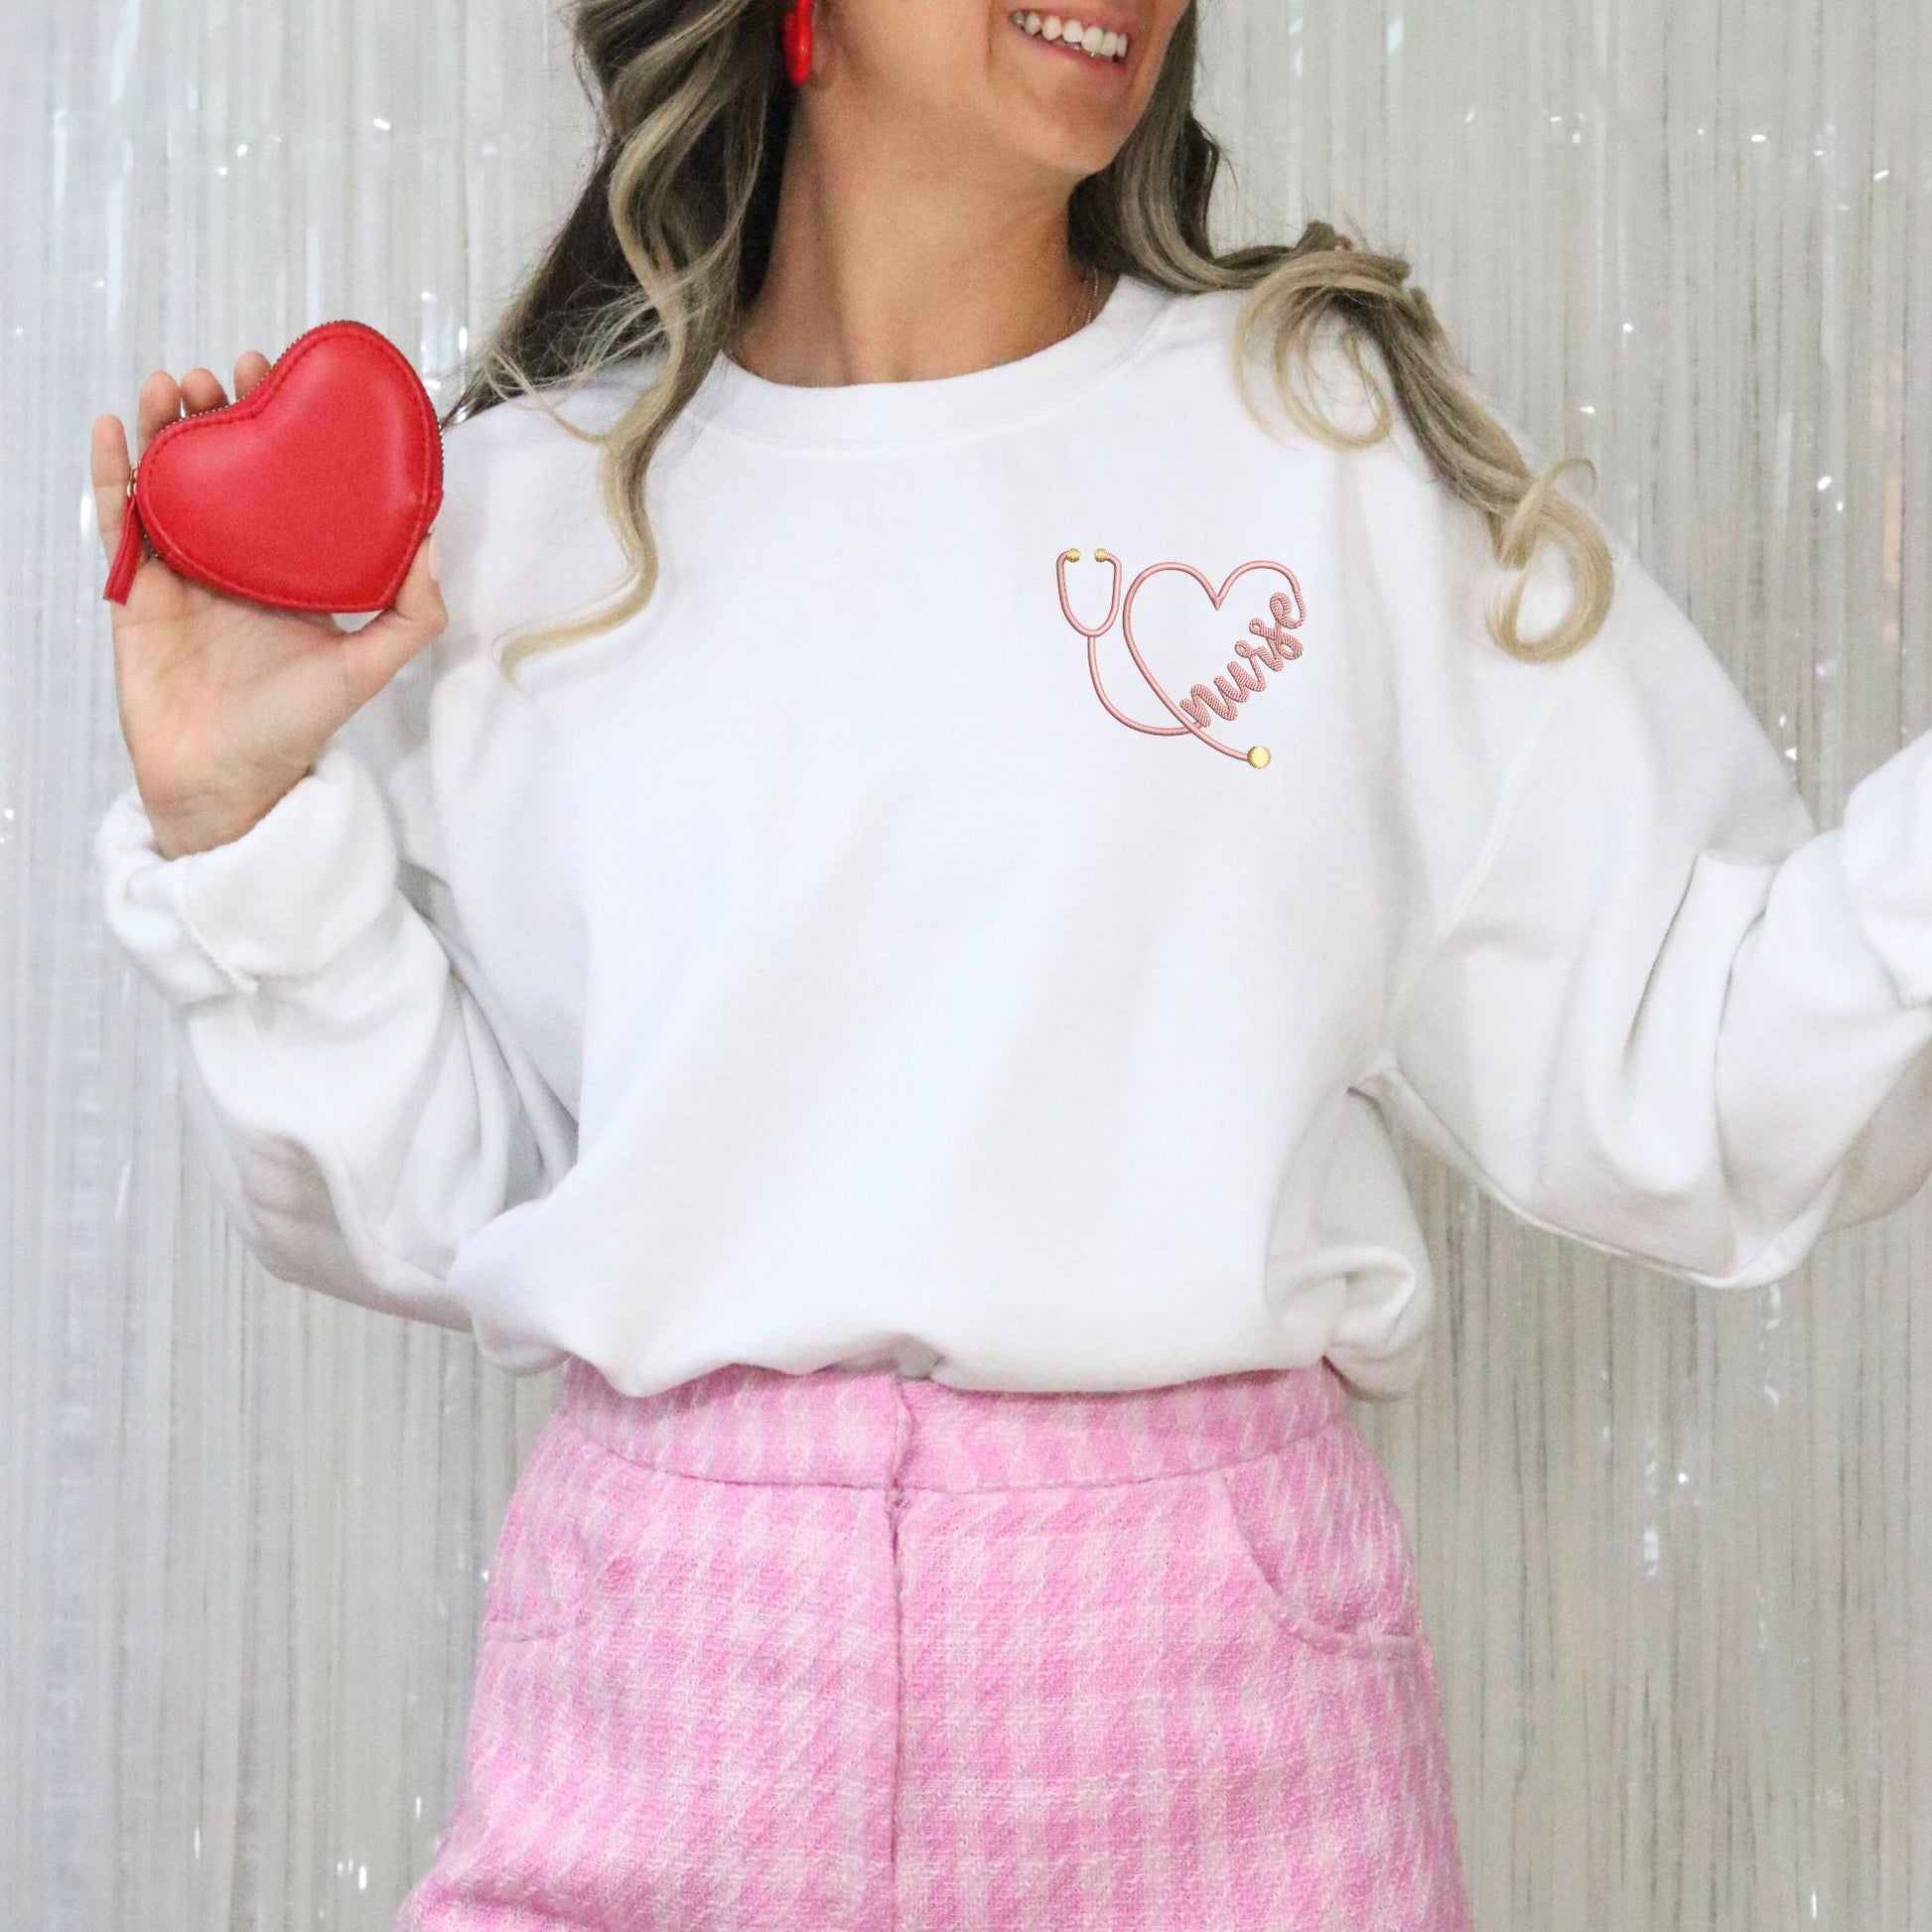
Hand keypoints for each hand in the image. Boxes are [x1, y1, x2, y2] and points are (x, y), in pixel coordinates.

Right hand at [92, 353, 448, 858]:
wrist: (226, 781)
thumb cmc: (294, 729)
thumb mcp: (368, 667)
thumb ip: (411, 613)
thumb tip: (432, 540)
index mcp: (286, 569)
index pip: (281, 480)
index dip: (277, 427)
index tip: (279, 377)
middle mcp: (235, 561)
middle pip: (221, 468)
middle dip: (217, 412)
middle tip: (221, 372)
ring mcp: (182, 573)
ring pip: (167, 482)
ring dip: (163, 428)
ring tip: (171, 384)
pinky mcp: (135, 593)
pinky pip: (118, 524)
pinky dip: (111, 475)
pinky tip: (109, 430)